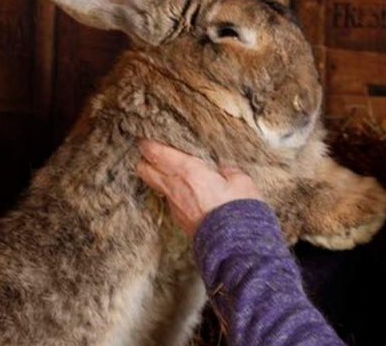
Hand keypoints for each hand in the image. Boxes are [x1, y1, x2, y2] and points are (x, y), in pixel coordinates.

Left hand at [136, 139, 262, 236]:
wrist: (235, 246)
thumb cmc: (239, 210)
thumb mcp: (241, 181)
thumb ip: (228, 171)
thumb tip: (222, 170)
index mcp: (188, 172)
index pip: (157, 153)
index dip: (148, 144)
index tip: (146, 139)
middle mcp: (175, 188)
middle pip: (144, 169)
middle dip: (145, 160)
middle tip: (152, 153)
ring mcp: (174, 206)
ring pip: (156, 186)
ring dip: (159, 178)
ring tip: (170, 172)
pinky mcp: (179, 221)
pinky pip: (170, 201)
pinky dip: (173, 194)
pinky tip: (186, 192)